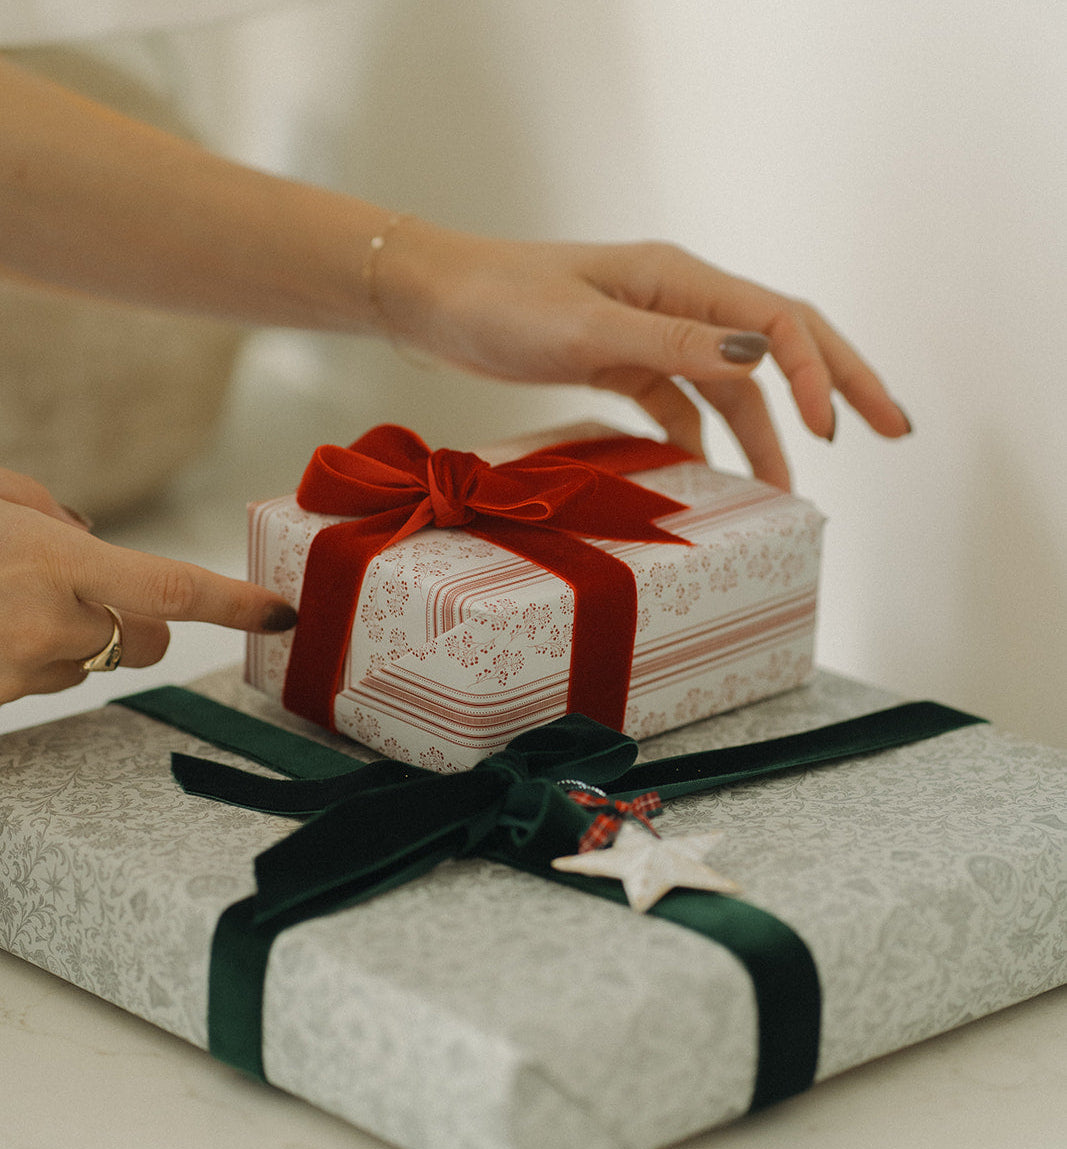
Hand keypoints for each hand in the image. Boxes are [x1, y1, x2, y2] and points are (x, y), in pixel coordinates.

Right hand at [0, 469, 296, 704]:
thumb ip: (47, 510)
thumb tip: (87, 530)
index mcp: (55, 561)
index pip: (173, 590)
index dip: (235, 604)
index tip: (280, 613)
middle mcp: (48, 623)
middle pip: (149, 644)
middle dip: (140, 623)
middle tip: (85, 592)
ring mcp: (20, 670)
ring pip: (90, 665)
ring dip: (69, 639)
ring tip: (7, 602)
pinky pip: (43, 681)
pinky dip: (25, 657)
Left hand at [380, 224, 911, 490]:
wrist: (434, 303)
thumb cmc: (500, 302)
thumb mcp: (587, 324)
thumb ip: (672, 342)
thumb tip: (762, 357)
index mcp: (679, 279)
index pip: (781, 323)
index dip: (822, 373)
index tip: (835, 432)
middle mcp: (678, 302)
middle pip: (781, 347)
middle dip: (838, 387)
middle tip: (894, 430)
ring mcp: (653, 335)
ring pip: (731, 389)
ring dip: (763, 437)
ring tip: (784, 493)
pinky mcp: (624, 364)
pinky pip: (681, 407)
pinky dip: (700, 442)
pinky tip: (707, 479)